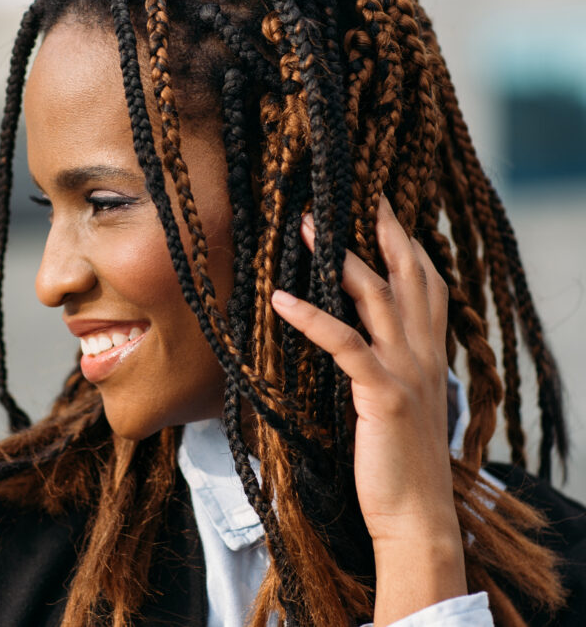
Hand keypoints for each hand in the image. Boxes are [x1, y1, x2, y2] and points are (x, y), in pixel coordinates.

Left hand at [270, 197, 465, 623]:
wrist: (415, 516)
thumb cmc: (396, 462)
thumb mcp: (396, 403)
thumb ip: (382, 366)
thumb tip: (350, 342)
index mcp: (429, 354)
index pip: (425, 282)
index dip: (406, 240)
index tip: (382, 206)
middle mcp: (425, 353)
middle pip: (407, 273)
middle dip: (380, 229)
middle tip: (348, 192)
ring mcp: (408, 371)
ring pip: (375, 296)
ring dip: (336, 257)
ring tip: (301, 225)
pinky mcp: (385, 394)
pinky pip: (345, 343)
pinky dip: (312, 317)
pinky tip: (280, 299)